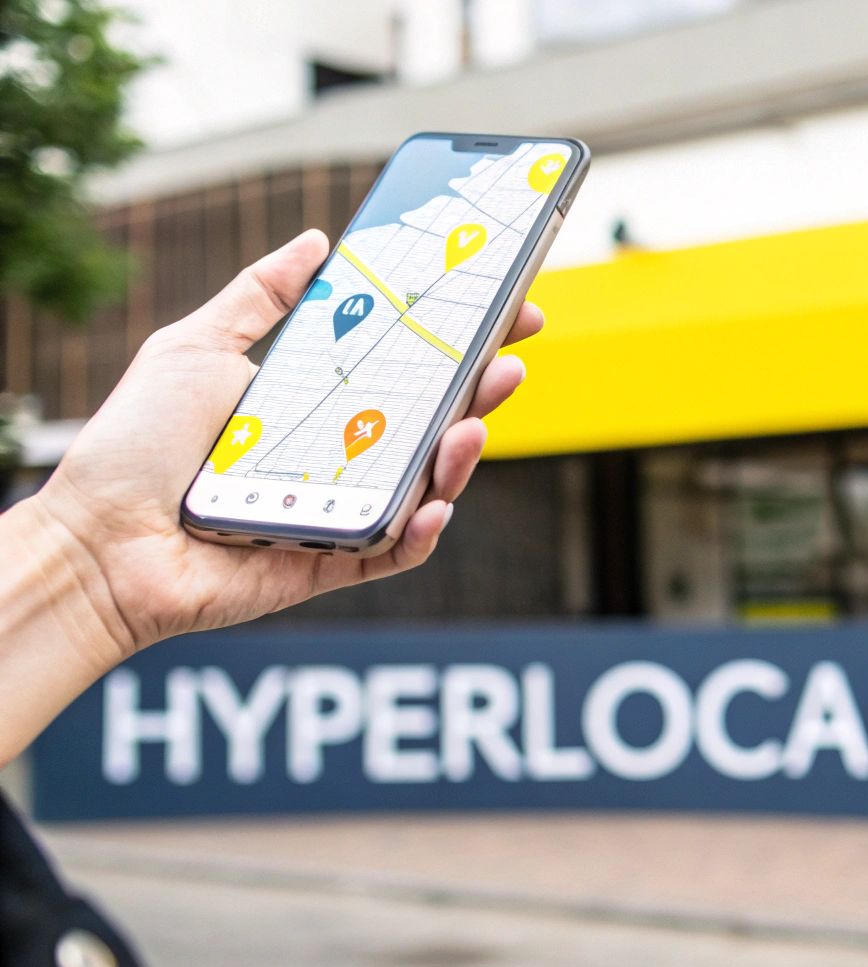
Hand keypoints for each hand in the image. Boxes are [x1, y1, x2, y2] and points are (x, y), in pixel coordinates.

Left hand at [20, 229, 538, 657]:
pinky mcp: (335, 562)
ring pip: (426, 484)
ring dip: (462, 456)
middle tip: (509, 360)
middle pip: (431, 422)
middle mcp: (339, 455)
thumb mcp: (196, 347)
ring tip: (474, 424)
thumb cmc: (134, 446)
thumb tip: (318, 242)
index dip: (459, 342)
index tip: (503, 308)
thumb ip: (261, 296)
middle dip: (480, 391)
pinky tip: (434, 503)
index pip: (405, 367)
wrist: (95, 539)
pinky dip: (422, 529)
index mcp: (318, 403)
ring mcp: (342, 510)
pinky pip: (396, 549)